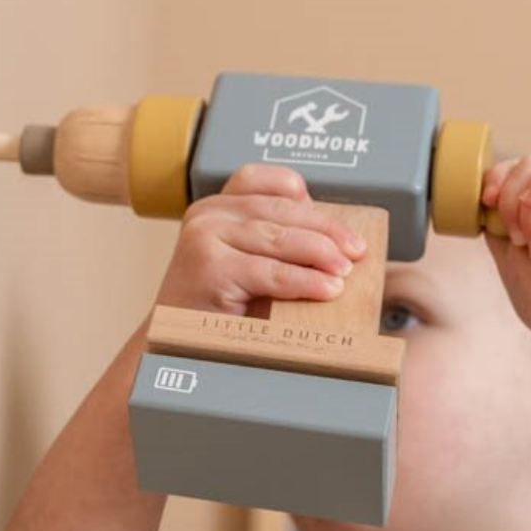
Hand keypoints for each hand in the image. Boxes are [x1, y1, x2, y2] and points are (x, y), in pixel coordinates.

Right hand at [153, 163, 366, 314]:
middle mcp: (208, 214)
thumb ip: (273, 242)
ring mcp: (205, 238)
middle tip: (356, 252)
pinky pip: (271, 271)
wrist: (173, 348)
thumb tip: (337, 243)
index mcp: (216, 206)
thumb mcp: (243, 262)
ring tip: (345, 272)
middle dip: (327, 231)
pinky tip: (327, 289)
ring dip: (321, 254)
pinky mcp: (211, 268)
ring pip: (280, 238)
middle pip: (281, 211)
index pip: (266, 182)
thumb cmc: (214, 309)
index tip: (337, 225)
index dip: (306, 199)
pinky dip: (305, 281)